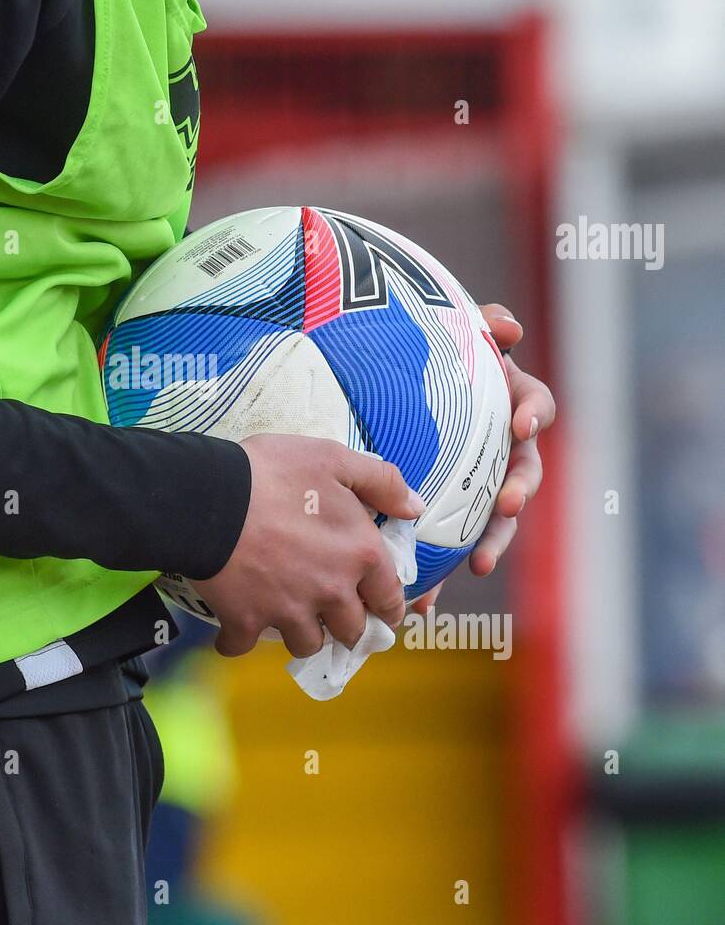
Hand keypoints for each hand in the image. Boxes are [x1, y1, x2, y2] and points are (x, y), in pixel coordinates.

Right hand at [189, 434, 425, 659]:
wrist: (208, 497)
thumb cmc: (273, 473)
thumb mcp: (334, 459)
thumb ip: (382, 482)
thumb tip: (414, 508)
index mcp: (359, 555)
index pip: (389, 597)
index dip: (387, 606)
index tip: (380, 611)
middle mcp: (330, 591)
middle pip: (350, 630)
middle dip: (345, 625)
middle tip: (333, 615)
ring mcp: (287, 611)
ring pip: (306, 644)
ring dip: (301, 635)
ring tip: (288, 618)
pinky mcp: (245, 620)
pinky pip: (244, 646)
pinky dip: (238, 641)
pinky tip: (234, 630)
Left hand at [411, 305, 554, 613]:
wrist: (388, 397)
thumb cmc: (428, 364)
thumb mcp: (450, 339)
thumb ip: (479, 326)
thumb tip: (506, 327)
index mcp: (508, 403)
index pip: (536, 405)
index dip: (533, 414)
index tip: (521, 424)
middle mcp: (503, 449)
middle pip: (524, 472)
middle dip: (518, 490)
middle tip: (508, 502)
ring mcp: (480, 486)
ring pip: (496, 519)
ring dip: (492, 541)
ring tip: (479, 563)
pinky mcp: (451, 517)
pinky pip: (452, 546)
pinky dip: (442, 573)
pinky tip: (426, 598)